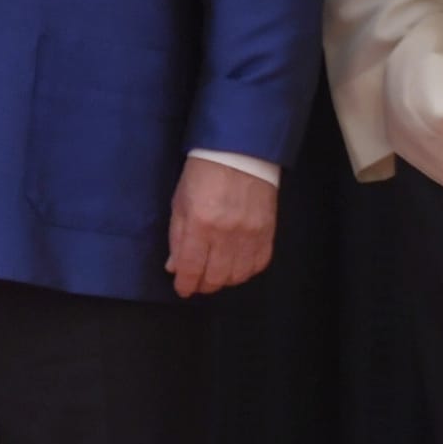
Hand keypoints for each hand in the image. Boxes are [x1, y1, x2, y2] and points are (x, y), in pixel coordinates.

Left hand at [166, 158, 277, 297]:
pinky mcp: (268, 233)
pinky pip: (258, 265)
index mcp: (200, 223)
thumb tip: (174, 266)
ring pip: (238, 276)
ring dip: (224, 280)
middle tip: (197, 283)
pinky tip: (235, 266)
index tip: (182, 290)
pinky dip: (245, 271)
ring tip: (214, 275)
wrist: (240, 153)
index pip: (192, 267)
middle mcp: (227, 234)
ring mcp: (251, 235)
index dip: (186, 284)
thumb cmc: (202, 173)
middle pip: (216, 276)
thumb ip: (177, 236)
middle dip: (203, 285)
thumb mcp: (180, 201)